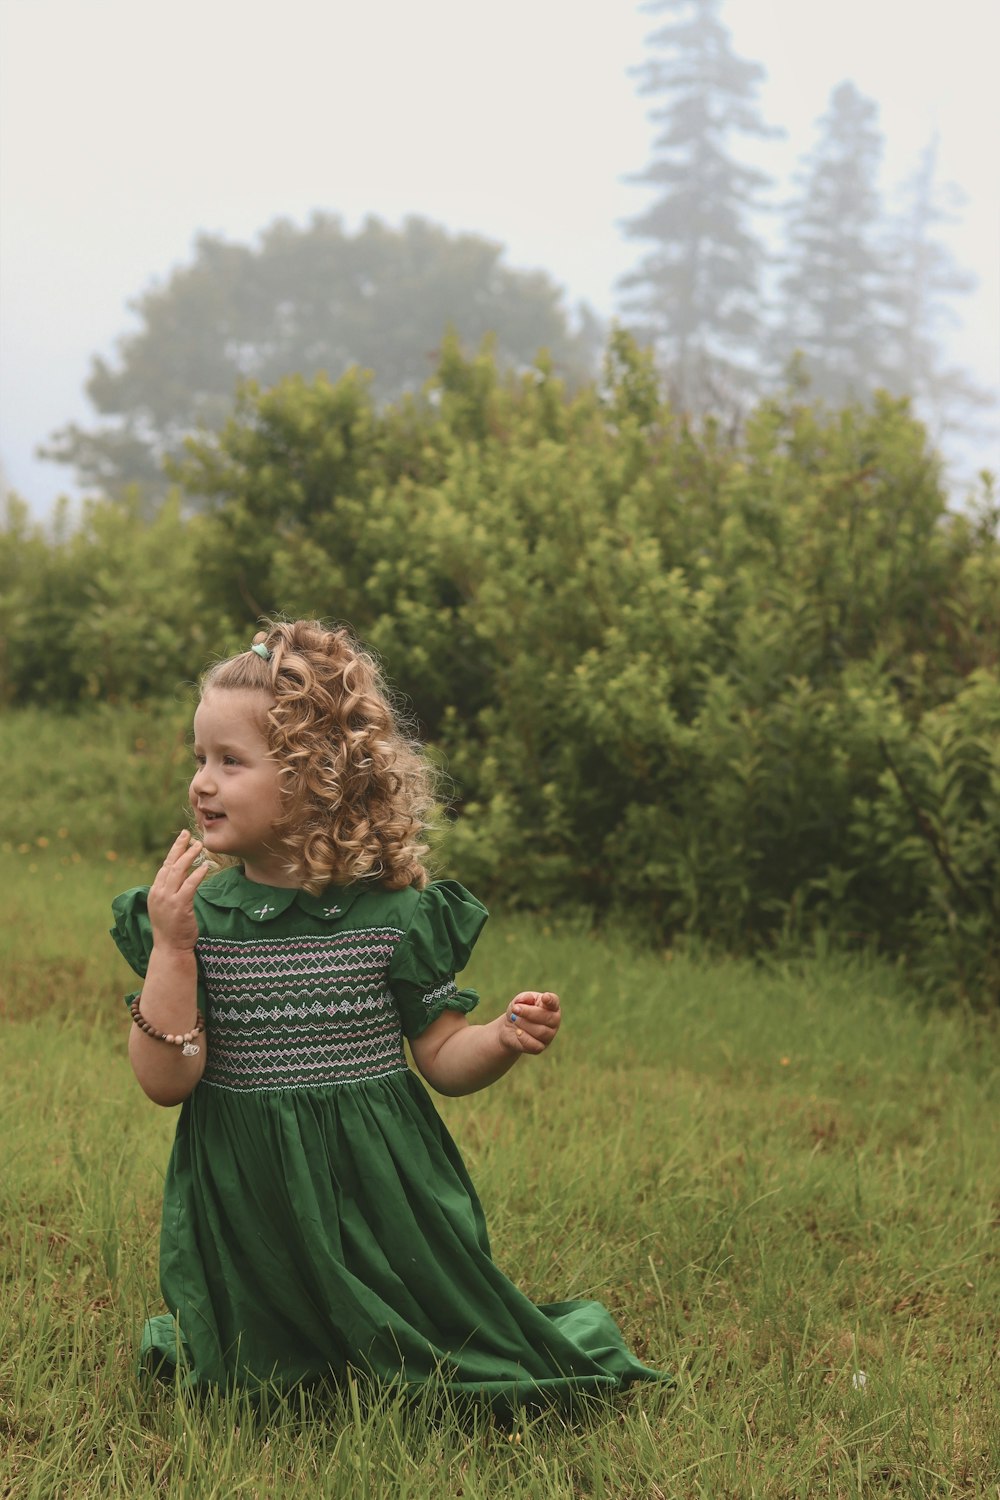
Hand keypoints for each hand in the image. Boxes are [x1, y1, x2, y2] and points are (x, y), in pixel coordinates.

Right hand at [147, 830, 210, 952]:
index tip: (182, 839)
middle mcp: (159, 893)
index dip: (173, 851)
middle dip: (180, 847)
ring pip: (178, 871)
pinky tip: (205, 866)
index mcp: (155, 892)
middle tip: (188, 834)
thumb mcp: (165, 907)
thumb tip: (181, 879)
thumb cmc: (171, 929)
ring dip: (189, 856)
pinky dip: (197, 874)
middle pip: (170, 864)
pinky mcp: (179, 906)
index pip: (164, 867)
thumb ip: (170, 893)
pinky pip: (189, 885)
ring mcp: (168, 899)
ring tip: (199, 846)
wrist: (170, 948)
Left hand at [500, 991, 560, 1054]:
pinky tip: (517, 1032)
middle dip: (529, 1013)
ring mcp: (549, 1035)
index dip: (551, 1000)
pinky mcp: (540, 1047)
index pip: (554, 1002)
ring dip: (524, 1024)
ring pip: (541, 1032)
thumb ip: (524, 998)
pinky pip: (535, 1046)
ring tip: (515, 1020)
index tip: (545, 997)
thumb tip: (528, 998)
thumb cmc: (518, 1011)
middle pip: (548, 1018)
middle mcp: (554, 1021)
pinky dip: (524, 1038)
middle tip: (515, 1009)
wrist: (509, 1028)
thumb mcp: (518, 1001)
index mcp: (550, 1006)